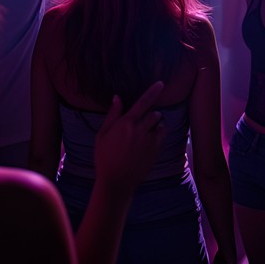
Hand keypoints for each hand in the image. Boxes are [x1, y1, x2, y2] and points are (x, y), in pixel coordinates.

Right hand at [95, 82, 165, 197]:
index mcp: (125, 123)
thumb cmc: (104, 157)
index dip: (153, 91)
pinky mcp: (155, 150)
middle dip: (150, 115)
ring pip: (159, 124)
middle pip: (153, 113)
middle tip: (141, 124)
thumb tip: (117, 97)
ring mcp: (149, 140)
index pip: (143, 102)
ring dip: (155, 124)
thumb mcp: (102, 134)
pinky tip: (148, 141)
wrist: (115, 181)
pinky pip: (162, 134)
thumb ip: (112, 115)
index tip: (160, 83)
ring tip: (144, 134)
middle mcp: (139, 129)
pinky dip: (158, 134)